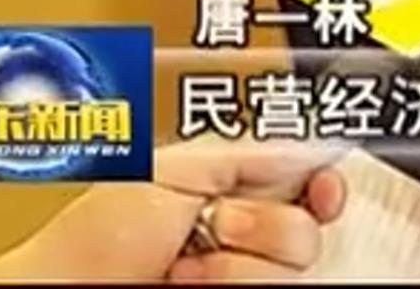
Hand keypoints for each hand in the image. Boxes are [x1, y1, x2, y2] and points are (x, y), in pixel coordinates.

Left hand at [0, 136, 349, 282]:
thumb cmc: (96, 235)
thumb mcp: (174, 168)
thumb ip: (246, 152)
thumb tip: (305, 145)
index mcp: (228, 187)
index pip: (304, 181)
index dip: (322, 183)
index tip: (321, 188)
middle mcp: (238, 235)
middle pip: (307, 225)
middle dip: (264, 222)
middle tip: (216, 223)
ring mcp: (235, 277)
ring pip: (295, 267)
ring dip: (239, 261)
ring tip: (187, 264)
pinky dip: (233, 284)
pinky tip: (191, 283)